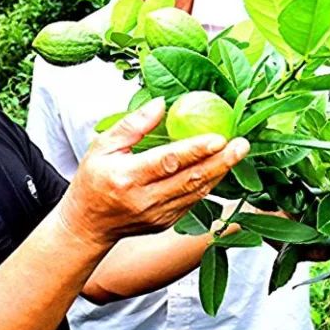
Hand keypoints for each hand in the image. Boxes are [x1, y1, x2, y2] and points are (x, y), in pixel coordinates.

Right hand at [57, 97, 249, 245]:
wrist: (87, 225)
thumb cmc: (93, 181)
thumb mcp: (102, 146)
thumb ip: (132, 126)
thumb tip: (162, 104)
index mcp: (127, 178)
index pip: (167, 162)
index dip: (195, 150)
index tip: (218, 137)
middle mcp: (145, 200)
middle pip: (190, 179)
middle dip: (220, 161)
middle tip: (242, 144)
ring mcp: (158, 215)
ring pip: (196, 193)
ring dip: (220, 173)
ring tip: (238, 153)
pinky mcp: (166, 223)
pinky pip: (192, 202)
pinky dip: (208, 185)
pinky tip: (220, 169)